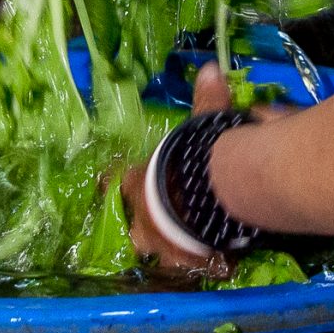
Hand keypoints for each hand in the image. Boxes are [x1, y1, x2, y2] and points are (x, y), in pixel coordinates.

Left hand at [122, 65, 295, 268]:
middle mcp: (143, 217)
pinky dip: (206, 263)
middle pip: (133, 224)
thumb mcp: (202, 127)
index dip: (118, 182)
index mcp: (139, 182)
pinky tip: (218, 264)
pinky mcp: (186, 261)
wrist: (212, 200)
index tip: (115, 183)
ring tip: (182, 252)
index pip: (117, 181)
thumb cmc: (196, 160)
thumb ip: (207, 101)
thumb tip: (210, 67)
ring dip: (169, 250)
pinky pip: (193, 265)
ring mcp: (161, 244)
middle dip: (143, 224)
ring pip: (157, 250)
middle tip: (153, 224)